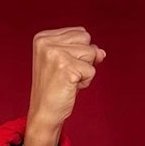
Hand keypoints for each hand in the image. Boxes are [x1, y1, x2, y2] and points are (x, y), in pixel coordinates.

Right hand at [21, 27, 105, 145]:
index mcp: (43, 37)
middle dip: (84, 58)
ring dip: (85, 70)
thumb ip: (86, 51)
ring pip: (91, 53)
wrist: (44, 112)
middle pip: (86, 38)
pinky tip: (70, 87)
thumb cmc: (56, 88)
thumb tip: (101, 52)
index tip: (64, 66)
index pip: (80, 32)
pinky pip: (91, 70)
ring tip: (68, 80)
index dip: (79, 51)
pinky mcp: (65, 67)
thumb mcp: (70, 63)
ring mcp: (54, 53)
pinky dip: (86, 81)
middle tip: (67, 74)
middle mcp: (46, 42)